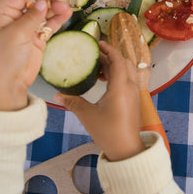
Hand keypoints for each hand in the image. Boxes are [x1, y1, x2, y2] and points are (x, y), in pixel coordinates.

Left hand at [0, 0, 71, 111]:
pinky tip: (66, 14)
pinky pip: (47, 26)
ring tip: (66, 7)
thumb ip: (31, 16)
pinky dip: (56, 20)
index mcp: (2, 15)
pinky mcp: (36, 40)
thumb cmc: (5, 57)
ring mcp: (26, 30)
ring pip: (42, 14)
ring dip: (54, 9)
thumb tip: (43, 2)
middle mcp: (13, 20)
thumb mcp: (17, 34)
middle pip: (33, 3)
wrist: (8, 84)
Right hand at [55, 42, 144, 161]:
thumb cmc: (109, 132)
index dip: (109, 49)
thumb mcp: (87, 115)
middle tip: (95, 55)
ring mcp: (134, 94)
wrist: (126, 150)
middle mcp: (130, 87)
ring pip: (126, 71)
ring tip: (97, 69)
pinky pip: (127, 81)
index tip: (98, 43)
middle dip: (110, 56)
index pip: (118, 59)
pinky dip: (117, 76)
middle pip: (124, 63)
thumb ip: (73, 102)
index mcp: (121, 86)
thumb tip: (58, 95)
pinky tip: (103, 83)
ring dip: (114, 66)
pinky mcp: (133, 101)